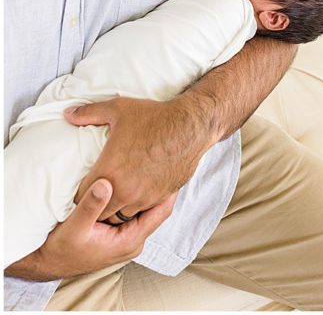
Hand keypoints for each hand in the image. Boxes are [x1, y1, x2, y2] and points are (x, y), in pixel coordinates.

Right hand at [4, 179, 175, 280]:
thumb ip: (91, 205)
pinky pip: (136, 213)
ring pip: (147, 210)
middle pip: (158, 208)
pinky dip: (136, 198)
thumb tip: (106, 183)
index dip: (169, 188)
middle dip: (161, 186)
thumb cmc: (60, 249)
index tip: (172, 166)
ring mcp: (128, 238)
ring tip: (151, 166)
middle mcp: (134, 241)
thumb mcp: (74, 227)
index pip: (162, 210)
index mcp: (130, 240)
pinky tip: (133, 181)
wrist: (47, 263)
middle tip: (164, 161)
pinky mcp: (121, 234)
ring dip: (148, 191)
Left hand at [66, 97, 213, 222]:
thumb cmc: (155, 117)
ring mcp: (144, 196)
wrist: (192, 125)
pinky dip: (138, 205)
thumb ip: (89, 113)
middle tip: (98, 197)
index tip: (82, 190)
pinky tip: (138, 191)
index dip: (79, 196)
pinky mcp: (162, 197)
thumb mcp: (119, 109)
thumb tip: (67, 113)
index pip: (82, 199)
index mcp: (109, 172)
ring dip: (118, 209)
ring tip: (117, 196)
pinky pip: (143, 210)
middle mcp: (125, 191)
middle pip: (100, 214)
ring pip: (122, 216)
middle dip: (97, 207)